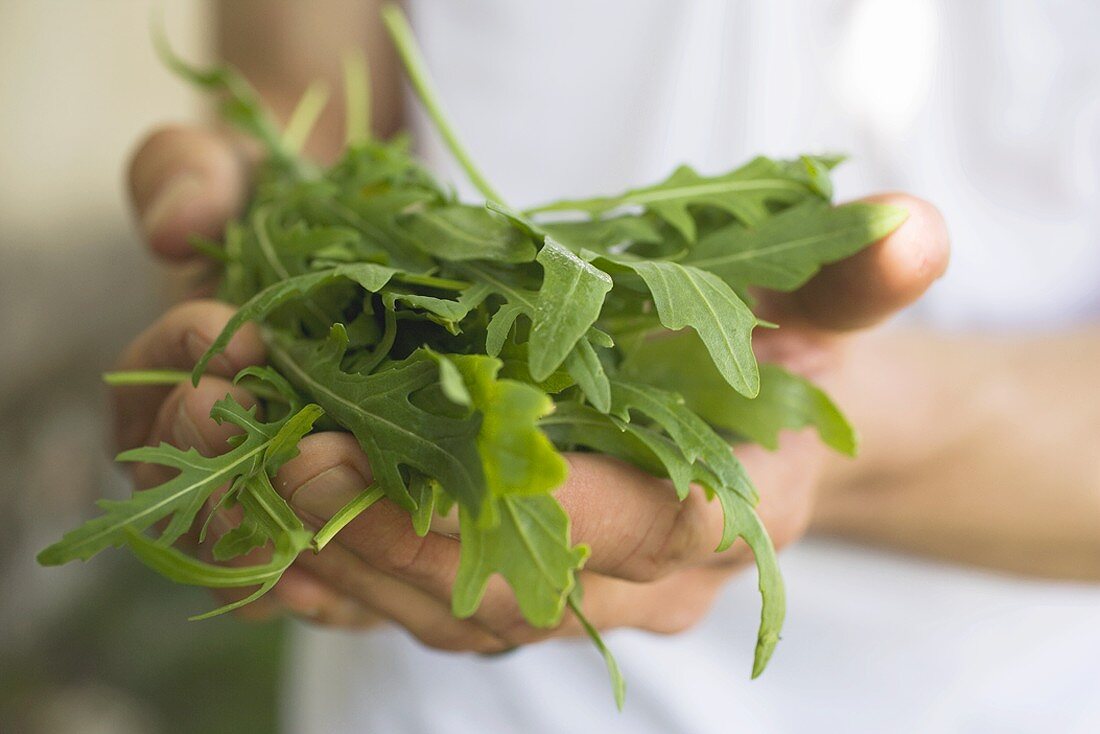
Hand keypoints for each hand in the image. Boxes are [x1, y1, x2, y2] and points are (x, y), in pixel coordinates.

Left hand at [120, 124, 948, 647]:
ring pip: (453, 612)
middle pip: (516, 588)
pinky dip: (344, 578)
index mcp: (724, 514)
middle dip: (392, 532)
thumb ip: (854, 279)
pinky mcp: (516, 599)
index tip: (389, 442)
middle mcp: (648, 583)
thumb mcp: (809, 309)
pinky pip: (421, 610)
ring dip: (347, 554)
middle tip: (280, 453)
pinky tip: (265, 528)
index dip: (523, 500)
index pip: (635, 530)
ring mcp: (576, 602)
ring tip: (251, 475)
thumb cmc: (769, 359)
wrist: (751, 432)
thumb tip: (914, 228)